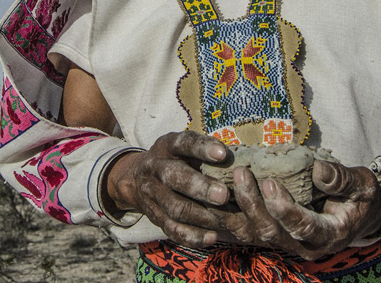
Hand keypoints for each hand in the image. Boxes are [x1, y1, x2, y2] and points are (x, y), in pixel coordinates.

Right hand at [105, 131, 230, 247]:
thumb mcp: (184, 148)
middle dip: (200, 187)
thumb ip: (207, 153)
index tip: (223, 154)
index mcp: (167, 146)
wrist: (136, 179)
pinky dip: (193, 236)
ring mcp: (151, 193)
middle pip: (174, 177)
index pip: (184, 143)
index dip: (202, 148)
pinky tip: (212, 237)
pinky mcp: (153, 216)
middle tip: (224, 195)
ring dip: (200, 215)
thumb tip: (243, 164)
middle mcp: (155, 168)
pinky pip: (172, 229)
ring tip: (224, 220)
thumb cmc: (176, 160)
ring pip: (174, 207)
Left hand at [220, 160, 380, 258]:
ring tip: (221, 182)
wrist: (358, 214)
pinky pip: (246, 230)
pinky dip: (230, 215)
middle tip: (241, 173)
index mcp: (329, 235)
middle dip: (253, 203)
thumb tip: (318, 169)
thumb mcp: (361, 184)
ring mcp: (286, 244)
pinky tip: (214, 195)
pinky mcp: (273, 236)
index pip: (302, 226)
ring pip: (253, 234)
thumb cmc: (360, 197)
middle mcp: (304, 246)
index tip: (269, 182)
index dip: (284, 207)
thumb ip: (341, 179)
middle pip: (271, 231)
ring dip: (235, 210)